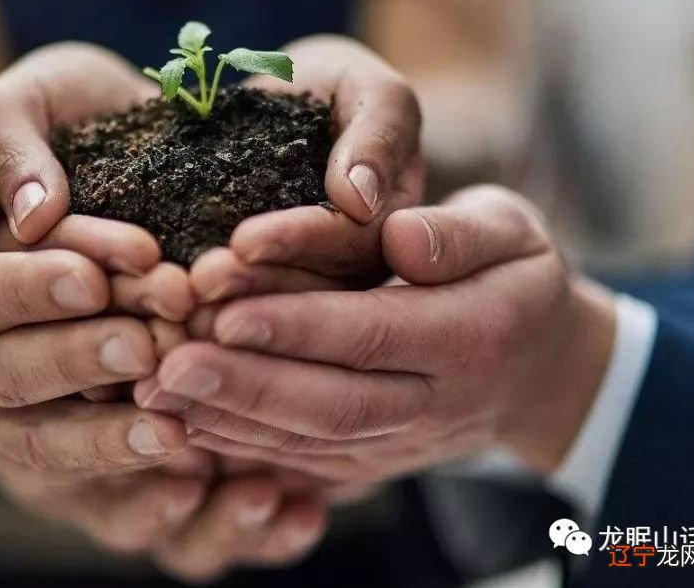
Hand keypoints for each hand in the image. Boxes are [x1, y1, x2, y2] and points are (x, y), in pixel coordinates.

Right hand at [0, 150, 326, 578]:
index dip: (26, 289)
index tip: (91, 278)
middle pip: (7, 377)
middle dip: (78, 362)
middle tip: (146, 346)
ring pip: (42, 448)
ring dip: (110, 442)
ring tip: (176, 429)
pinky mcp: (31, 475)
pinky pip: (77, 502)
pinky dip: (135, 504)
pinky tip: (191, 491)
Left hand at [139, 185, 616, 483]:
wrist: (539, 366)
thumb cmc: (513, 275)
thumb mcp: (509, 232)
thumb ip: (458, 234)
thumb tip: (397, 237)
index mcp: (473, 337)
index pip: (375, 333)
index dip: (299, 325)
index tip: (227, 309)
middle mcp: (436, 404)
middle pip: (331, 402)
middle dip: (243, 385)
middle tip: (166, 363)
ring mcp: (402, 442)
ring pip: (309, 440)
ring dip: (228, 421)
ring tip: (154, 392)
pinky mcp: (372, 462)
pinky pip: (304, 462)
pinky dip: (242, 446)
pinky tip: (184, 422)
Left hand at [187, 35, 424, 315]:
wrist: (284, 102)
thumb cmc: (337, 88)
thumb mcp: (369, 90)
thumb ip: (379, 133)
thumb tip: (360, 201)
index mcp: (390, 230)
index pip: (349, 245)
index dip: (297, 242)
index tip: (243, 240)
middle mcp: (352, 272)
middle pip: (309, 294)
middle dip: (252, 285)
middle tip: (199, 280)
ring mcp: (307, 286)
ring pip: (271, 313)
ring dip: (222, 308)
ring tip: (176, 297)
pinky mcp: (258, 289)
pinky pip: (236, 311)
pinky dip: (200, 312)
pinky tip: (164, 315)